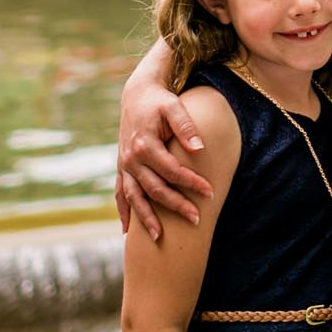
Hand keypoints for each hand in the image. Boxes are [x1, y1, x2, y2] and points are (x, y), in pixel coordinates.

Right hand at [116, 75, 212, 240]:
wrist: (136, 94)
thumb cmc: (159, 101)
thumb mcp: (174, 107)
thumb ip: (186, 127)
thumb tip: (200, 149)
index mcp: (144, 145)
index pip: (172, 171)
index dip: (191, 182)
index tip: (210, 192)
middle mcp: (131, 159)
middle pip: (155, 189)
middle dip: (176, 205)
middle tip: (197, 219)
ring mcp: (124, 165)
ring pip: (135, 197)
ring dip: (146, 218)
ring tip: (160, 238)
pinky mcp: (121, 168)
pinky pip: (120, 194)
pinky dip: (124, 212)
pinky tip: (127, 232)